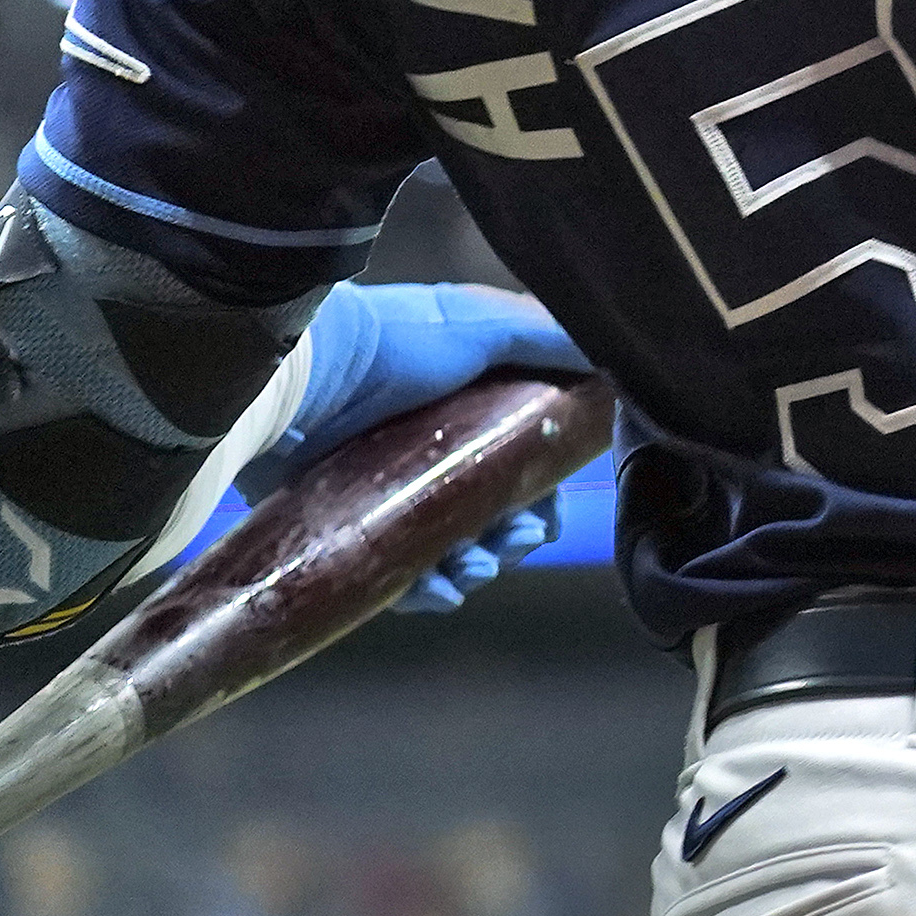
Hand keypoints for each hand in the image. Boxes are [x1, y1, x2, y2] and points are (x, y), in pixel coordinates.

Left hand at [243, 284, 587, 611]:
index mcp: (469, 403)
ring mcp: (384, 486)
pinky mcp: (344, 519)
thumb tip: (614, 359)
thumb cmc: (395, 341)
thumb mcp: (483, 325)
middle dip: (514, 534)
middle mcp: (430, 447)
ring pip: (448, 545)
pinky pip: (393, 570)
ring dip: (476, 564)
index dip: (544, 491)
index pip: (525, 460)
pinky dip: (423, 587)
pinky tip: (437, 590)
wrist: (301, 371)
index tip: (547, 509)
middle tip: (512, 541)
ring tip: (472, 568)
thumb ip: (549, 338)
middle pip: (492, 509)